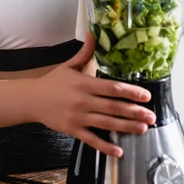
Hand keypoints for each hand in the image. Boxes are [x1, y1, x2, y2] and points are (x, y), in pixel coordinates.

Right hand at [32, 33, 155, 156]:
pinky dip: (105, 146)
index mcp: (84, 83)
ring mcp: (78, 117)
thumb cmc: (53, 81)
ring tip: (142, 129)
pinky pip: (91, 140)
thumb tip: (94, 32)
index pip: (112, 88)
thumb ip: (85, 51)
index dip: (130, 92)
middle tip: (151, 116)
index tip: (146, 96)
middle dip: (134, 112)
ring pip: (106, 123)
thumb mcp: (69, 65)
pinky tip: (119, 151)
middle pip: (113, 107)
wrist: (32, 99)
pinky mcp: (72, 130)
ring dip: (125, 127)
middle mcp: (83, 101)